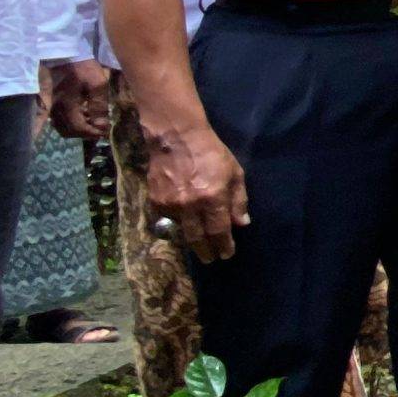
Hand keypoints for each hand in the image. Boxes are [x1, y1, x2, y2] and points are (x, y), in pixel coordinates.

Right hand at [45, 59, 111, 139]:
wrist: (64, 53)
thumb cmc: (82, 67)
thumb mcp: (97, 84)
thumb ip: (99, 106)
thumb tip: (102, 126)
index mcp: (66, 105)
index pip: (78, 128)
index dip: (93, 133)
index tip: (106, 131)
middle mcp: (55, 109)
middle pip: (69, 131)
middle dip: (86, 133)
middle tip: (101, 129)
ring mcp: (50, 106)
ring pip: (62, 127)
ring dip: (79, 129)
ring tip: (94, 121)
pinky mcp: (50, 102)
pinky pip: (59, 120)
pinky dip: (72, 122)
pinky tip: (84, 114)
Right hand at [146, 121, 250, 261]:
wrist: (176, 137)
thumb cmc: (210, 153)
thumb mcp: (234, 172)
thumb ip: (238, 199)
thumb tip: (242, 224)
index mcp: (213, 198)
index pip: (219, 231)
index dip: (224, 246)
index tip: (226, 254)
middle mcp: (191, 205)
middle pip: (198, 239)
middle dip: (206, 252)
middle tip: (210, 259)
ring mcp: (171, 205)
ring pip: (182, 232)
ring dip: (191, 240)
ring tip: (199, 245)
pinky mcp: (156, 202)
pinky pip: (168, 220)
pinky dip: (176, 224)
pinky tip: (183, 223)